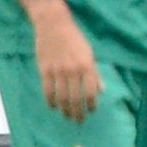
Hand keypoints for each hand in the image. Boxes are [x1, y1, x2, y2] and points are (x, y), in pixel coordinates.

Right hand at [31, 4, 101, 123]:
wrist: (54, 25)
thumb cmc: (75, 39)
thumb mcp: (90, 54)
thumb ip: (95, 74)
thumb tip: (102, 90)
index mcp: (87, 66)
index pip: (90, 92)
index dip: (91, 104)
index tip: (92, 111)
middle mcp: (73, 70)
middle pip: (75, 98)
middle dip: (78, 112)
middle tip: (79, 121)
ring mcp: (57, 71)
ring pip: (61, 97)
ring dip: (64, 110)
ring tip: (67, 116)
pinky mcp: (44, 70)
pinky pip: (47, 90)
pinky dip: (50, 101)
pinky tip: (53, 106)